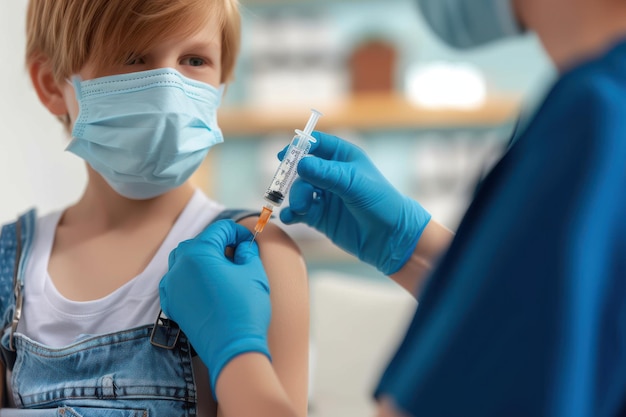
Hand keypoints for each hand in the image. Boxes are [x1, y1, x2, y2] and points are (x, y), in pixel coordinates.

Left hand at [159, 219, 270, 398]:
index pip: (219, 229)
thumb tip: (243, 246)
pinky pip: (177, 280)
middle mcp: (179, 266)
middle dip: (220, 243)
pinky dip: (190, 276)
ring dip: (203, 257)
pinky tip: (206, 283)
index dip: (238, 232)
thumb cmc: (245, 309)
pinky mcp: (171, 303)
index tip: (250, 241)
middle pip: (200, 242)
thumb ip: (247, 252)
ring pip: (184, 259)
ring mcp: (171, 286)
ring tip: (223, 267)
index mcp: (199, 253)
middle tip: (239, 253)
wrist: (232, 348)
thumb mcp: (253, 272)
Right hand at [280, 131, 430, 274]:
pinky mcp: (320, 216)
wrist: (390, 237)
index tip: (283, 155)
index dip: (299, 147)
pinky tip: (289, 218)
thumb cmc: (381, 202)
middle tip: (286, 187)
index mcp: (343, 157)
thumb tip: (300, 164)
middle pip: (302, 169)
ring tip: (301, 208)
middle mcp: (331, 175)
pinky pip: (299, 212)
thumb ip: (327, 174)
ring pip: (299, 191)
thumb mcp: (354, 184)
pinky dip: (291, 214)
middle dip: (293, 178)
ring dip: (295, 198)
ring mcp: (324, 196)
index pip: (316, 144)